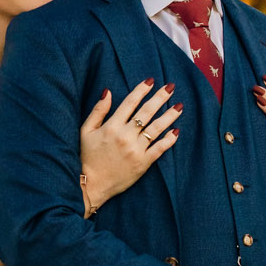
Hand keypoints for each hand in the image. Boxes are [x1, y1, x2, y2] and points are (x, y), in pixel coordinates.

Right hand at [78, 79, 181, 213]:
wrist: (91, 185)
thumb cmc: (87, 157)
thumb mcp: (86, 131)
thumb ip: (98, 111)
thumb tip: (107, 91)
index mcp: (112, 126)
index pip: (130, 102)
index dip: (141, 90)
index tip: (151, 80)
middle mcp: (125, 136)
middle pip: (147, 112)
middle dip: (160, 97)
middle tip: (171, 86)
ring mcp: (136, 150)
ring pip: (156, 128)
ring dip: (169, 116)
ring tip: (179, 106)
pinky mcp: (143, 163)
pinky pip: (159, 149)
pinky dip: (169, 140)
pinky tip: (176, 131)